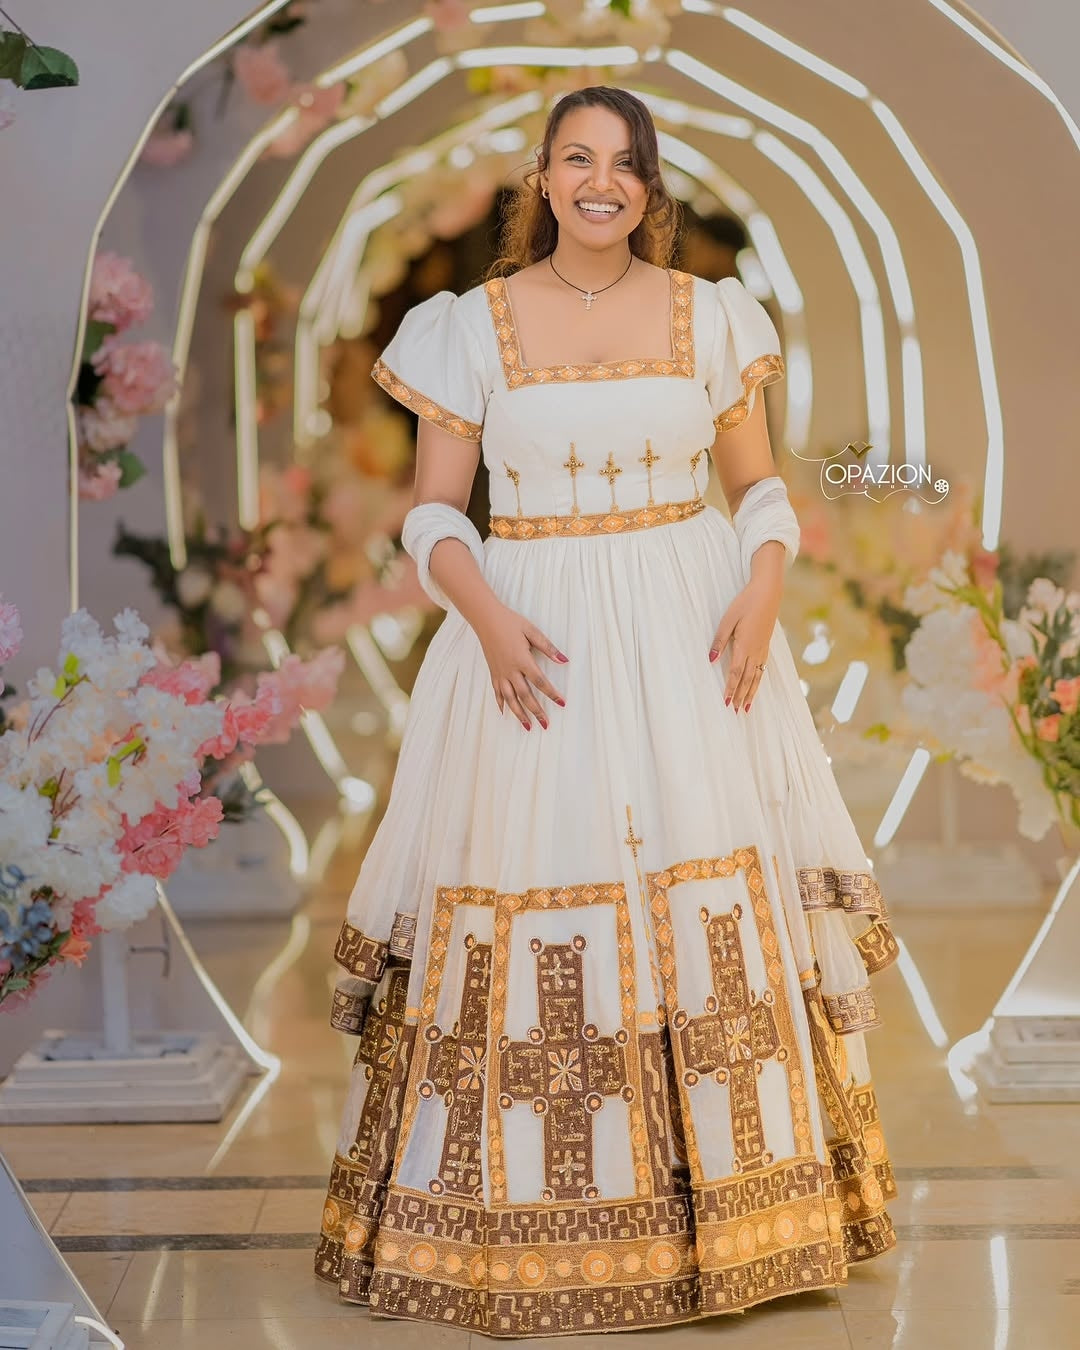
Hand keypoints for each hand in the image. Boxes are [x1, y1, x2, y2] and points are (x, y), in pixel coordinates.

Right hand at [474, 602, 567, 730]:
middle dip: (536, 711)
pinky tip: (505, 713)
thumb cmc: (510, 622)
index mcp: (522, 659)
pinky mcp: (493, 672)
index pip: (540, 681)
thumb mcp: (532, 631)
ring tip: (528, 726)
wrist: (486, 619)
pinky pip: (497, 692)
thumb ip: (548, 647)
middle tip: (546, 725)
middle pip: (525, 695)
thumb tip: (564, 660)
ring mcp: (500, 673)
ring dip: (519, 714)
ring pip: (510, 698)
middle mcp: (510, 670)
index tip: (562, 703)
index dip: (551, 693)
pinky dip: (501, 703)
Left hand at [708, 579, 780, 712]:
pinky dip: (759, 680)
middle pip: (747, 679)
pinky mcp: (766, 645)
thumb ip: (719, 641)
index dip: (731, 689)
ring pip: (757, 676)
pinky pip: (762, 668)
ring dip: (751, 692)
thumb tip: (711, 660)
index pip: (736, 673)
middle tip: (736, 711)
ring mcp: (762, 649)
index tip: (726, 702)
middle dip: (741, 696)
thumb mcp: (727, 620)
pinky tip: (756, 685)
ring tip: (747, 706)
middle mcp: (755, 651)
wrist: (768, 593)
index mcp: (744, 645)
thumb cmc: (745, 604)